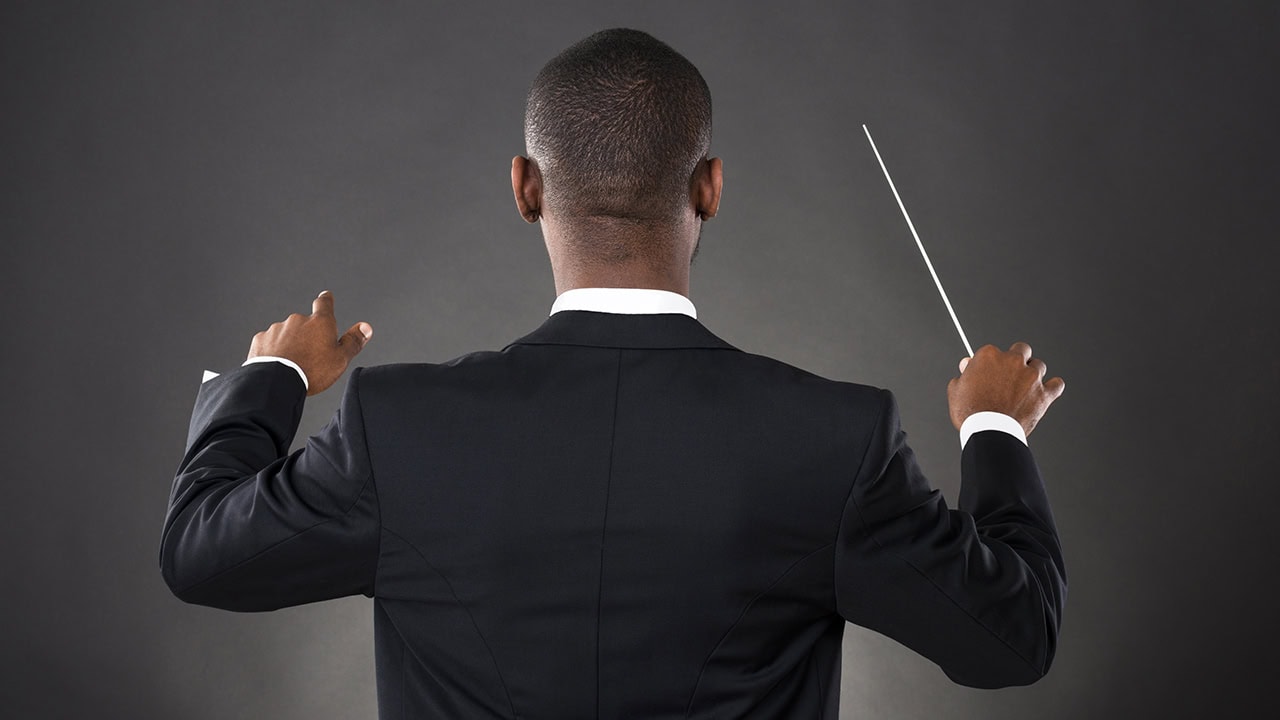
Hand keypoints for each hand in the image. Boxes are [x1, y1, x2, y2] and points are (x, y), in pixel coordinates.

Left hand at [247, 291, 372, 395]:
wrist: (277, 382)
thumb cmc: (310, 371)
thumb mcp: (341, 359)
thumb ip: (353, 341)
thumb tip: (366, 328)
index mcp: (320, 322)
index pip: (324, 303)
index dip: (326, 300)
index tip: (326, 297)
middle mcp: (297, 320)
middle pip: (304, 323)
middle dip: (306, 334)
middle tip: (310, 354)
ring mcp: (278, 328)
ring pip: (286, 333)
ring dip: (289, 343)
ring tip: (293, 363)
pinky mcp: (262, 339)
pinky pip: (270, 342)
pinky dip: (274, 350)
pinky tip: (278, 364)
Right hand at [947, 342, 1064, 436]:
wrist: (989, 432)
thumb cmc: (970, 412)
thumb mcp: (956, 390)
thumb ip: (964, 373)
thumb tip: (967, 364)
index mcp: (989, 355)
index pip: (993, 351)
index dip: (991, 364)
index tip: (989, 373)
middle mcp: (1012, 361)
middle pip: (1021, 350)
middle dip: (1017, 359)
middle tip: (1010, 375)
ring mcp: (1031, 376)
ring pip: (1039, 365)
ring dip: (1033, 374)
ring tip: (1024, 388)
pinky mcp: (1044, 393)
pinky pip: (1056, 384)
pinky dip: (1052, 387)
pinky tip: (1046, 391)